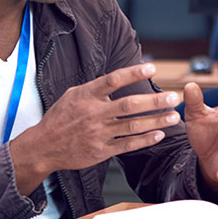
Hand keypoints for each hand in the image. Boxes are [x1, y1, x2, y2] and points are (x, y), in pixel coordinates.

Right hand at [9, 63, 181, 193]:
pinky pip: (128, 145)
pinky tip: (159, 134)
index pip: (113, 80)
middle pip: (129, 105)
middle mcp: (93, 113)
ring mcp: (98, 133)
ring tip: (173, 116)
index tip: (152, 68)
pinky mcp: (101, 151)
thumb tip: (118, 79)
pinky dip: (145, 140)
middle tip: (173, 98)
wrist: (44, 146)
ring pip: (133, 126)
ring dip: (156, 121)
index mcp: (86, 95)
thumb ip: (95, 89)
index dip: (133, 73)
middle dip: (154, 101)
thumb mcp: (72, 95)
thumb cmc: (60, 118)